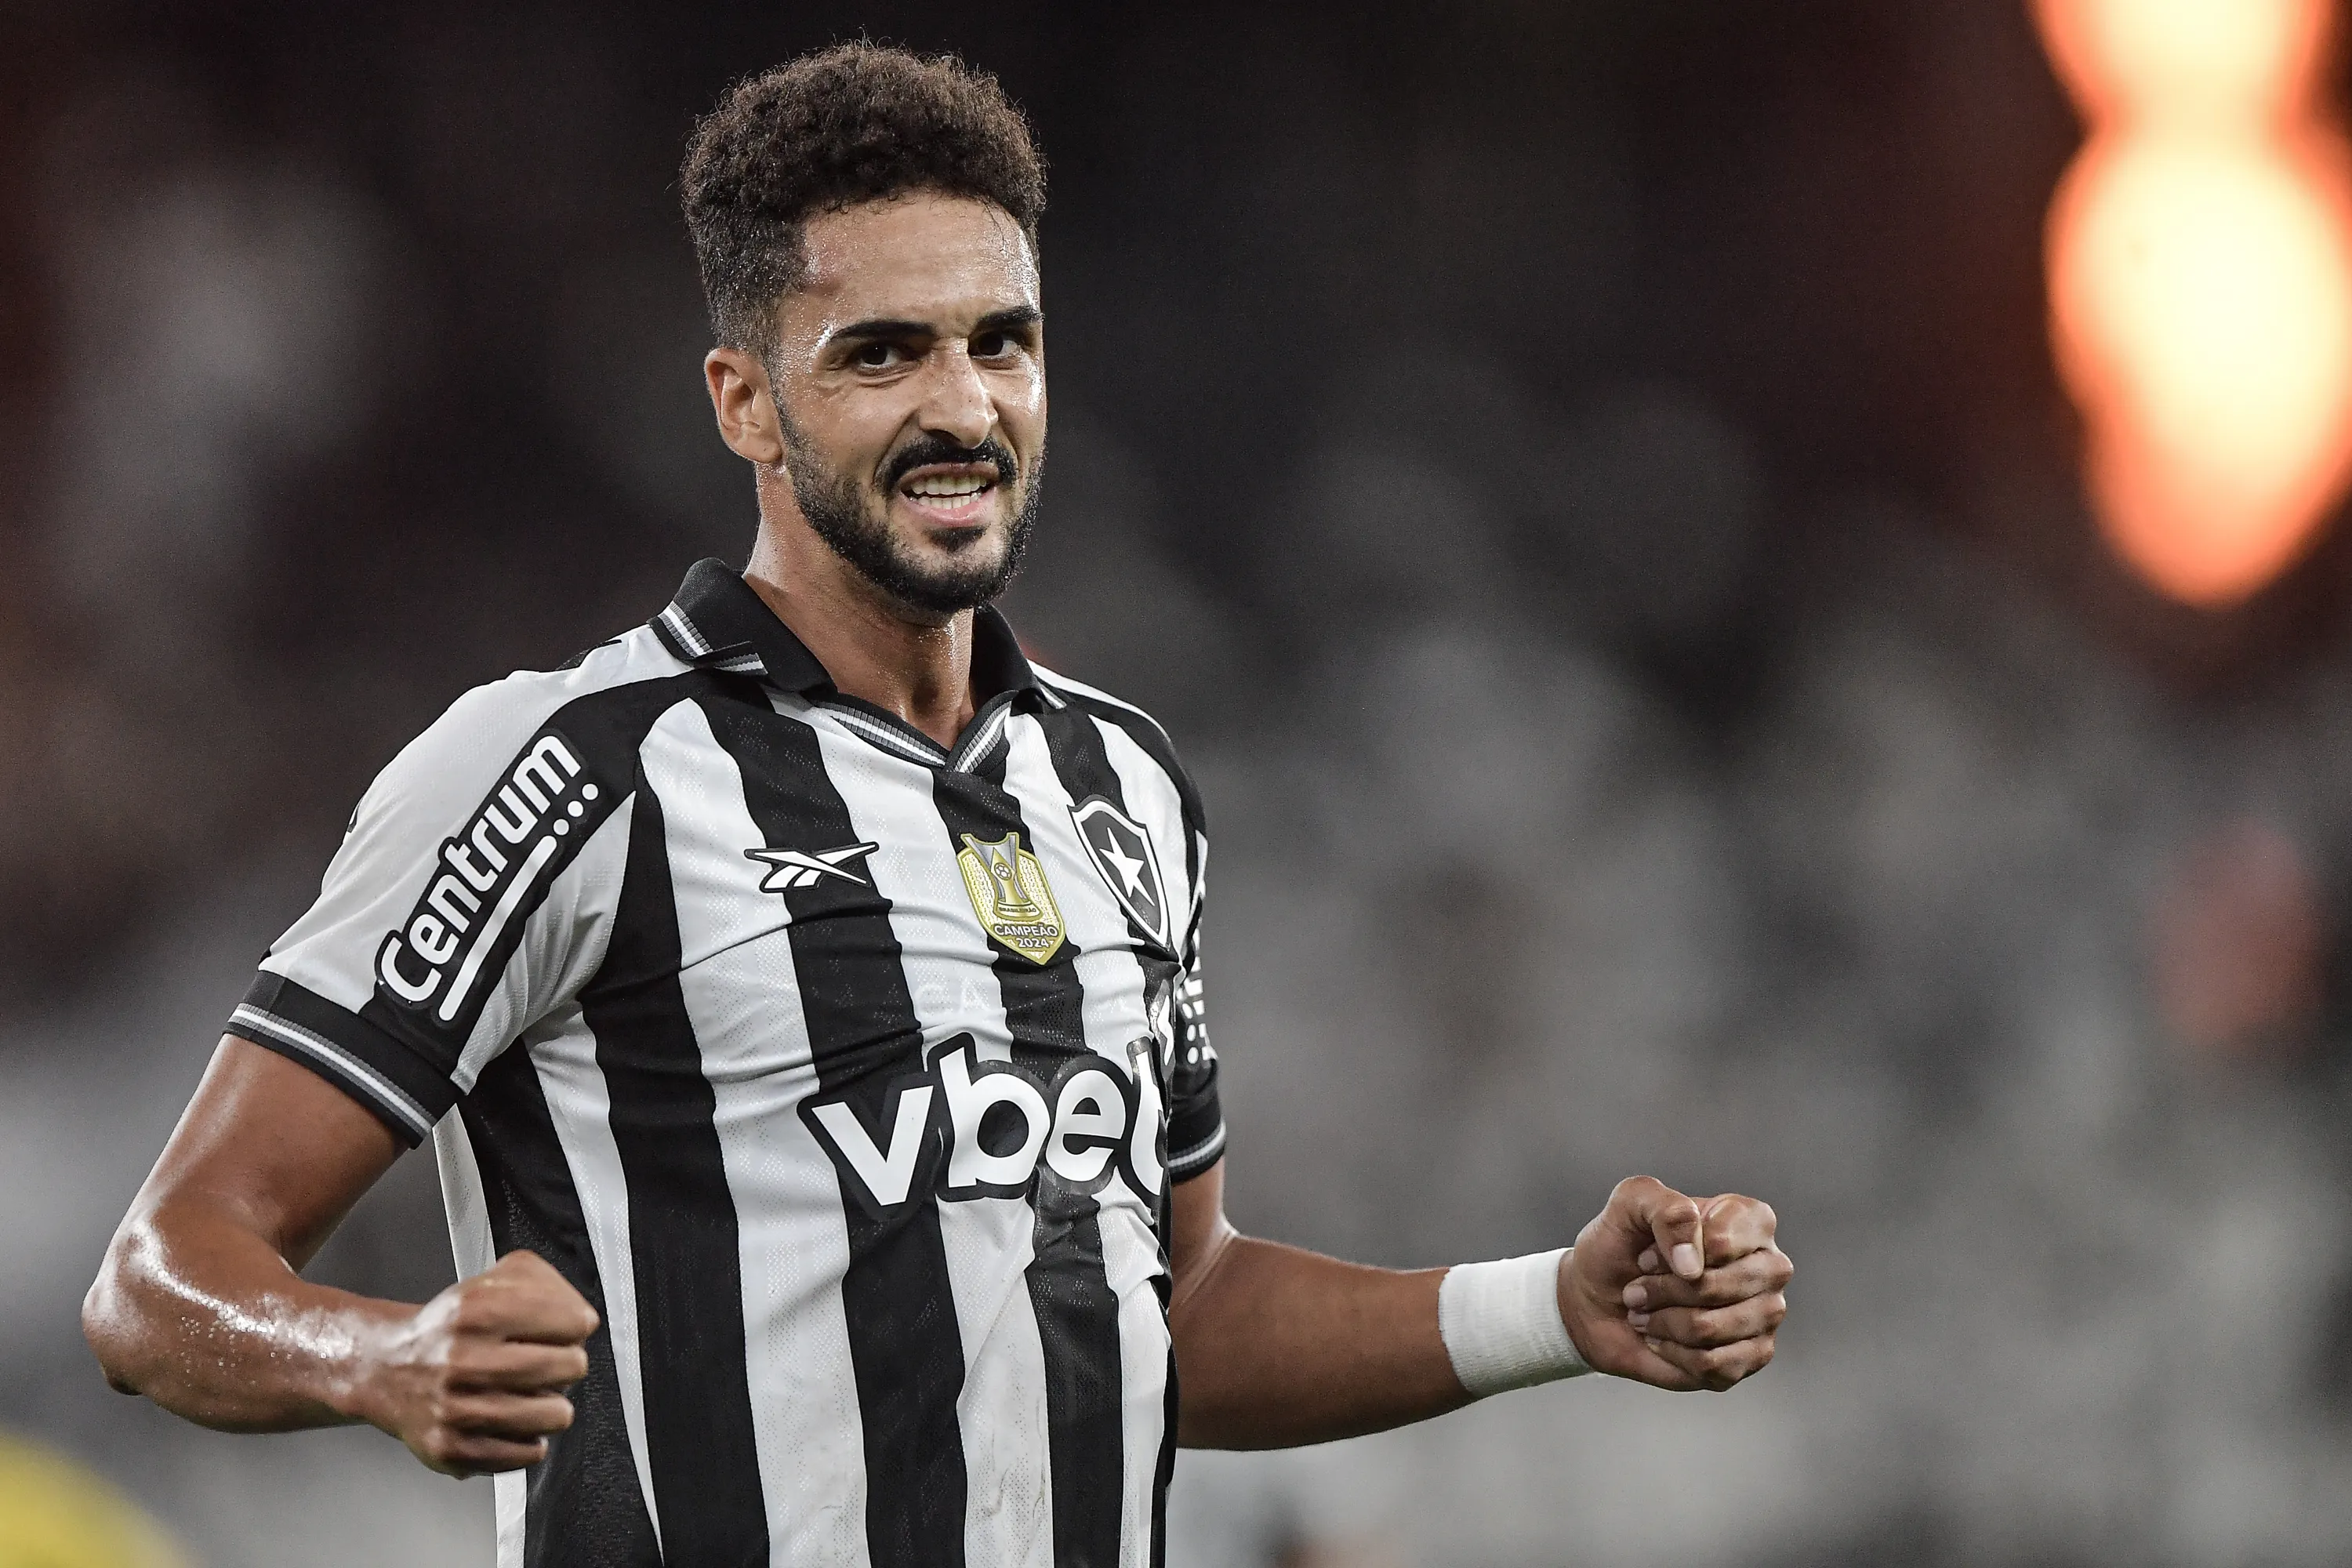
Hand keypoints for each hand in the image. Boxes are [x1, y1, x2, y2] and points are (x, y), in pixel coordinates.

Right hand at [350, 1250, 598, 1475]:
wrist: (387, 1369)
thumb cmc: (449, 1329)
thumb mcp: (490, 1282)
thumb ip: (544, 1284)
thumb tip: (581, 1319)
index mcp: (477, 1310)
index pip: (573, 1322)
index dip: (576, 1325)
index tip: (566, 1329)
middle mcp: (463, 1359)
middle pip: (571, 1366)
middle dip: (567, 1363)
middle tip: (545, 1362)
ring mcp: (457, 1408)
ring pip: (557, 1415)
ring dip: (551, 1404)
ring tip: (529, 1394)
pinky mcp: (453, 1449)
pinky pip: (529, 1452)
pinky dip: (527, 1438)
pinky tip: (508, 1421)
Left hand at [1558, 1176, 1790, 1391]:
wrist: (1595, 1300)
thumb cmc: (1619, 1248)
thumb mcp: (1631, 1202)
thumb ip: (1668, 1209)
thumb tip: (1693, 1265)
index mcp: (1751, 1221)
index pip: (1722, 1241)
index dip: (1673, 1250)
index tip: (1646, 1254)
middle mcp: (1769, 1267)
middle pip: (1720, 1287)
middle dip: (1664, 1291)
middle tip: (1638, 1289)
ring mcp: (1765, 1314)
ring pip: (1712, 1328)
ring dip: (1663, 1322)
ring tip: (1645, 1313)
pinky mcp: (1751, 1356)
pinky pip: (1714, 1364)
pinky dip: (1673, 1353)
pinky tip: (1662, 1340)